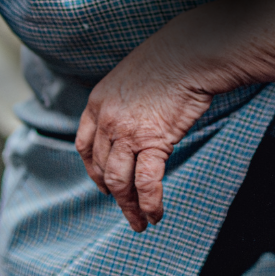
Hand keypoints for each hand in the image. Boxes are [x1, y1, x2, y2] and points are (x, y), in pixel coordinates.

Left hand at [76, 42, 219, 231]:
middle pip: (102, 169)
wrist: (189, 53)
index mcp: (97, 104)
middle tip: (126, 209)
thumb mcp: (129, 79)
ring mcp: (127, 132)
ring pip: (119, 181)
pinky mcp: (153, 141)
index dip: (93, 171)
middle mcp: (106, 120)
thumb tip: (129, 127)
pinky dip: (150, 203)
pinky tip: (156, 214)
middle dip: (114, 194)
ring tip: (141, 222)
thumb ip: (122, 105)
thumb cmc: (167, 61)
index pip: (84, 147)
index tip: (103, 185)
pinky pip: (147, 182)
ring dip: (129, 207)